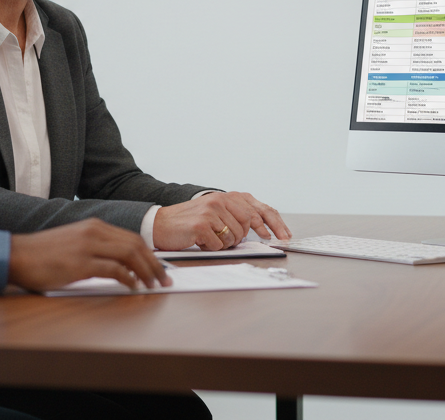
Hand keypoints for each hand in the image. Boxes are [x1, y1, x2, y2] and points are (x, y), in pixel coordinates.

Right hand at [7, 219, 170, 292]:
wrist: (16, 255)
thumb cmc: (42, 254)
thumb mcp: (73, 243)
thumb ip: (95, 248)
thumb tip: (120, 266)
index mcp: (94, 226)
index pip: (132, 238)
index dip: (150, 254)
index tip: (160, 268)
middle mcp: (93, 232)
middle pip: (136, 245)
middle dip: (155, 264)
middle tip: (164, 279)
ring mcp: (87, 246)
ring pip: (130, 255)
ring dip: (146, 272)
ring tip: (153, 286)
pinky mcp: (80, 264)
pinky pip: (114, 270)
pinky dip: (128, 280)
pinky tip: (133, 288)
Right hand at [152, 192, 292, 250]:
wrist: (160, 225)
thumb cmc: (189, 223)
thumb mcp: (214, 213)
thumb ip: (235, 215)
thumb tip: (261, 227)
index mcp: (226, 196)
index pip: (258, 209)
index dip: (274, 223)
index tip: (284, 236)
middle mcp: (220, 200)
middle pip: (248, 225)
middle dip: (240, 238)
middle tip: (227, 241)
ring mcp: (211, 211)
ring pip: (235, 237)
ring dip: (224, 244)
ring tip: (208, 239)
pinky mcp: (202, 225)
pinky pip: (219, 245)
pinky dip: (211, 248)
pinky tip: (200, 242)